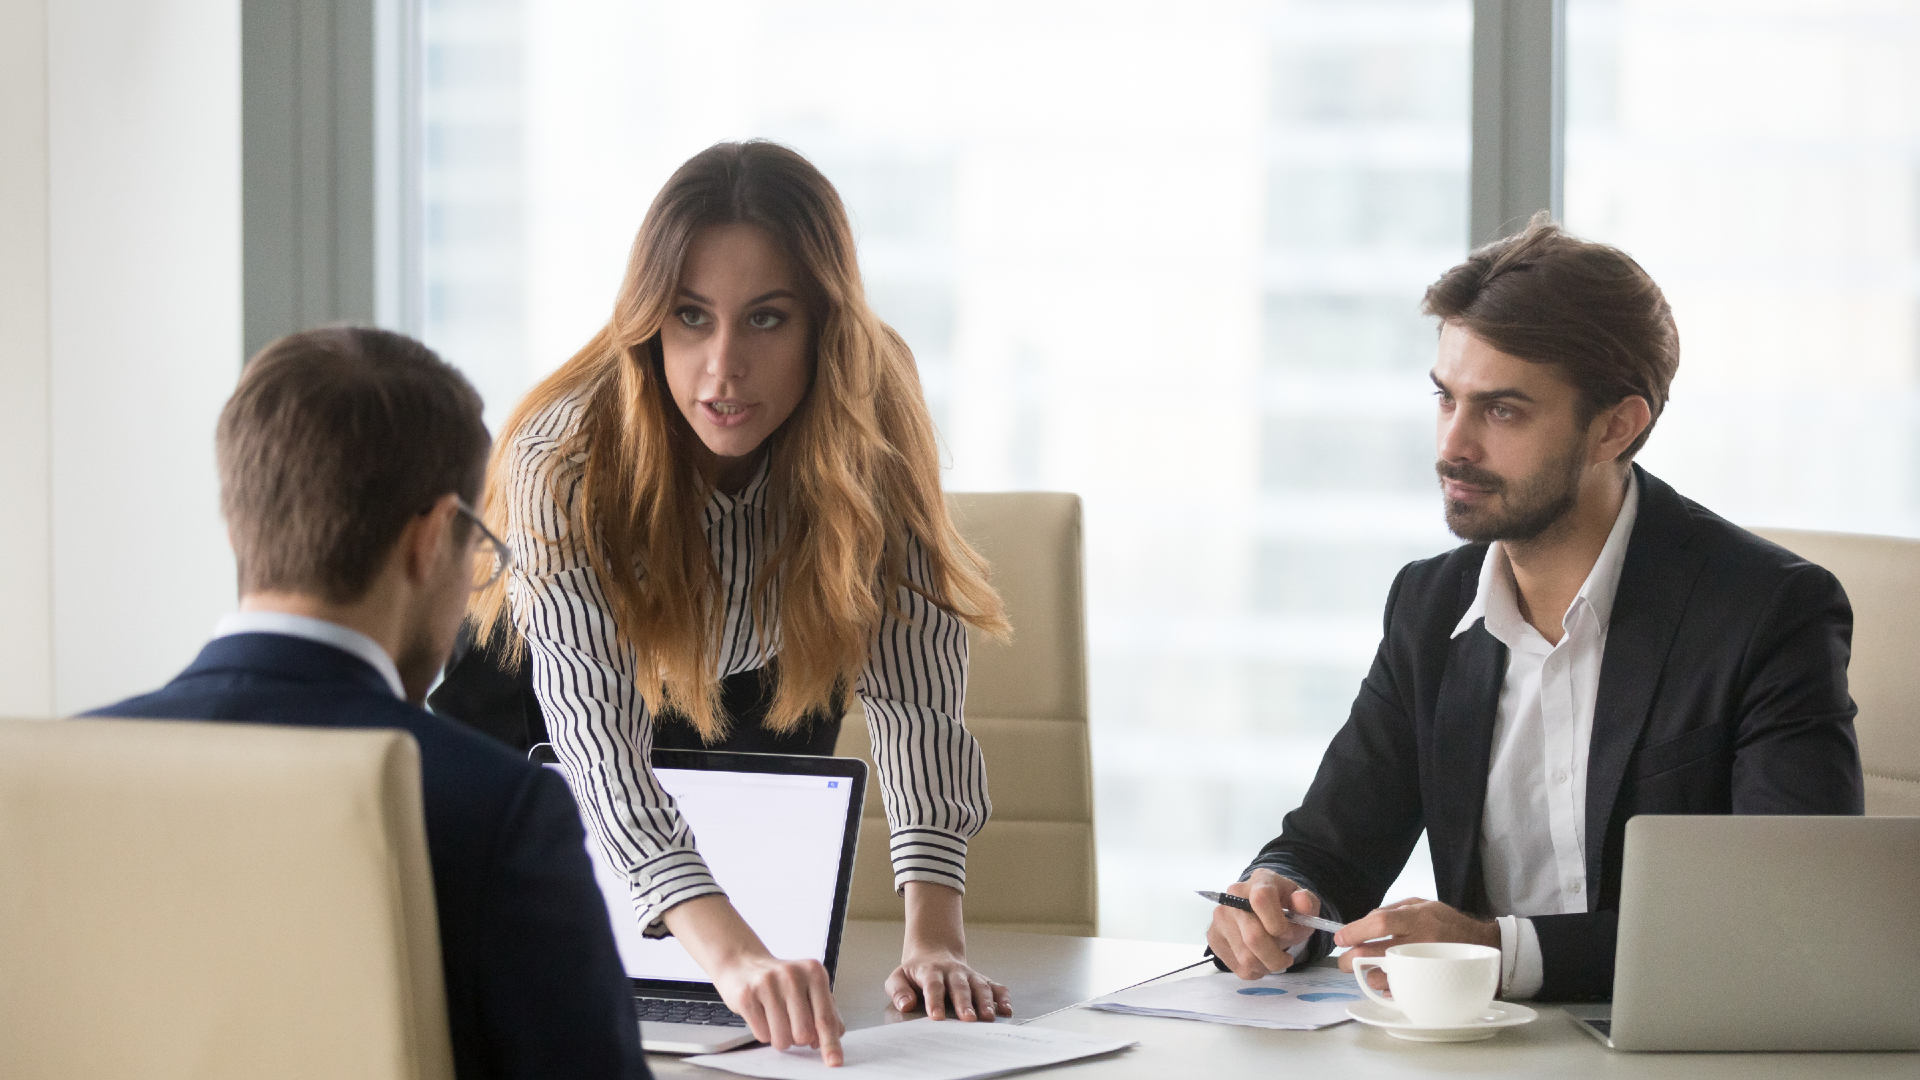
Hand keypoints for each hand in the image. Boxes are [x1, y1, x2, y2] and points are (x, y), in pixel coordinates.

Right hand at [663, 894, 844, 1065]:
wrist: (743, 963)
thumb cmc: (780, 980)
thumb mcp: (809, 987)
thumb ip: (826, 1011)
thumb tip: (834, 1037)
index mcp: (814, 972)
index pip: (825, 1018)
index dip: (830, 1044)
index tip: (834, 1061)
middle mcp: (792, 975)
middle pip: (803, 1034)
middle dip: (798, 1039)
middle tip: (792, 1022)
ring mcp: (768, 984)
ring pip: (782, 1039)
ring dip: (780, 1038)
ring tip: (776, 1018)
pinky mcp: (747, 995)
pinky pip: (762, 1035)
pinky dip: (764, 1032)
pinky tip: (762, 1014)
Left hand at [887, 947, 1010, 1021]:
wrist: (933, 955)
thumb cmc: (915, 974)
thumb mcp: (898, 977)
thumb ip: (898, 990)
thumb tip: (906, 1005)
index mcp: (930, 971)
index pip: (933, 985)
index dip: (935, 1000)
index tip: (936, 1017)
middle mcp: (953, 972)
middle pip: (960, 986)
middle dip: (964, 1002)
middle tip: (968, 1019)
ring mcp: (969, 975)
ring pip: (980, 986)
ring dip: (985, 1001)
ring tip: (988, 1018)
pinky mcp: (981, 980)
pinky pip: (995, 986)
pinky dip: (1003, 997)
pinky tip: (1006, 1010)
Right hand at [1206, 869, 1320, 978]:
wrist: (1262, 909)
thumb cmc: (1286, 907)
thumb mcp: (1304, 903)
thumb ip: (1307, 903)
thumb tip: (1302, 902)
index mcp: (1259, 881)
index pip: (1261, 900)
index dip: (1278, 924)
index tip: (1289, 934)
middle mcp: (1233, 897)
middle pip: (1253, 937)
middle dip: (1276, 957)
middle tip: (1286, 959)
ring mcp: (1220, 917)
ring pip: (1245, 958)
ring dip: (1266, 965)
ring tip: (1274, 957)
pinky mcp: (1213, 937)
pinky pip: (1237, 967)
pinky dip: (1254, 971)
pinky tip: (1260, 958)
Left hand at [1333, 897, 1499, 989]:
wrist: (1486, 947)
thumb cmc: (1449, 924)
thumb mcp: (1424, 904)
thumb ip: (1393, 910)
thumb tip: (1363, 922)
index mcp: (1419, 919)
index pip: (1379, 923)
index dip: (1355, 931)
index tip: (1340, 938)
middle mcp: (1421, 943)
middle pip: (1373, 954)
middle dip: (1349, 960)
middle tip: (1344, 960)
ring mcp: (1424, 967)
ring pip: (1381, 978)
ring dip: (1366, 975)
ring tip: (1367, 970)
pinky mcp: (1429, 986)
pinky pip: (1397, 992)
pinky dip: (1386, 988)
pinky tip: (1389, 979)